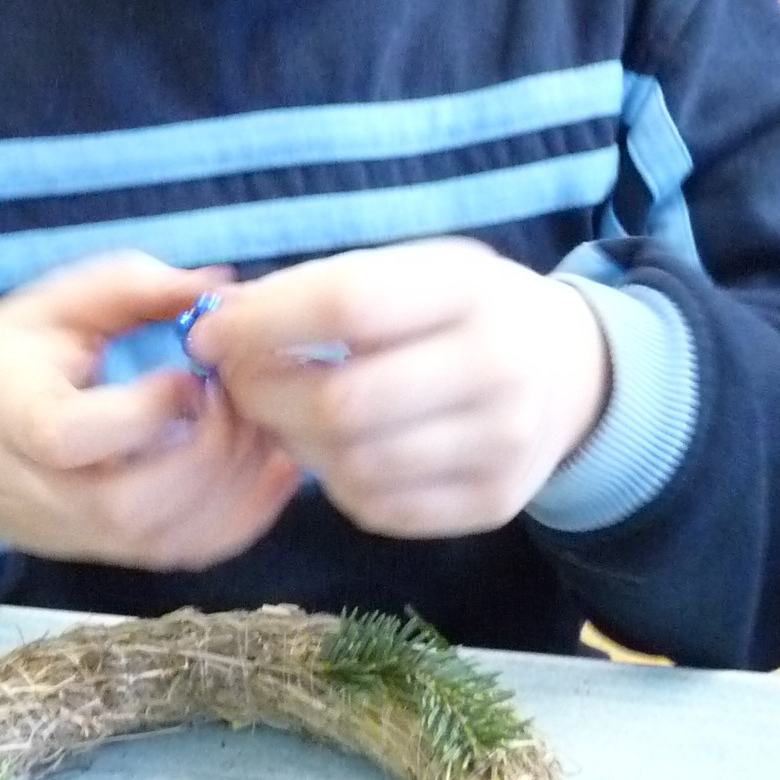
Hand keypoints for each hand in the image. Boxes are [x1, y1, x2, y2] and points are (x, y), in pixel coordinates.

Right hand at [0, 252, 302, 569]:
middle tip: (239, 397)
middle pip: (129, 504)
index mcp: (12, 415)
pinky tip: (272, 468)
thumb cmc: (11, 361)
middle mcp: (43, 491)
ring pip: (165, 539)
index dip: (142, 411)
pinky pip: (187, 553)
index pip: (65, 437)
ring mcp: (83, 533)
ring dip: (235, 484)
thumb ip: (131, 289)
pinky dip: (244, 517)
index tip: (188, 373)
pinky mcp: (117, 553)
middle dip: (206, 453)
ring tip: (261, 425)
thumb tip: (219, 287)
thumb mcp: (54, 305)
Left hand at [188, 240, 610, 538]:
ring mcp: (501, 447)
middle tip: (238, 382)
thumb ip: (323, 289)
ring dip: (294, 442)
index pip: (349, 306)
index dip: (263, 323)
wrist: (570, 372)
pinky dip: (335, 482)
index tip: (209, 333)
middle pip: (342, 402)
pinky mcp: (492, 504)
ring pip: (351, 465)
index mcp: (473, 290)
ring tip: (288, 413)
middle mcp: (498, 370)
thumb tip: (218, 322)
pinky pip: (377, 509)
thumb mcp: (416, 270)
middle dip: (264, 394)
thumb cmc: (465, 311)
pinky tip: (335, 450)